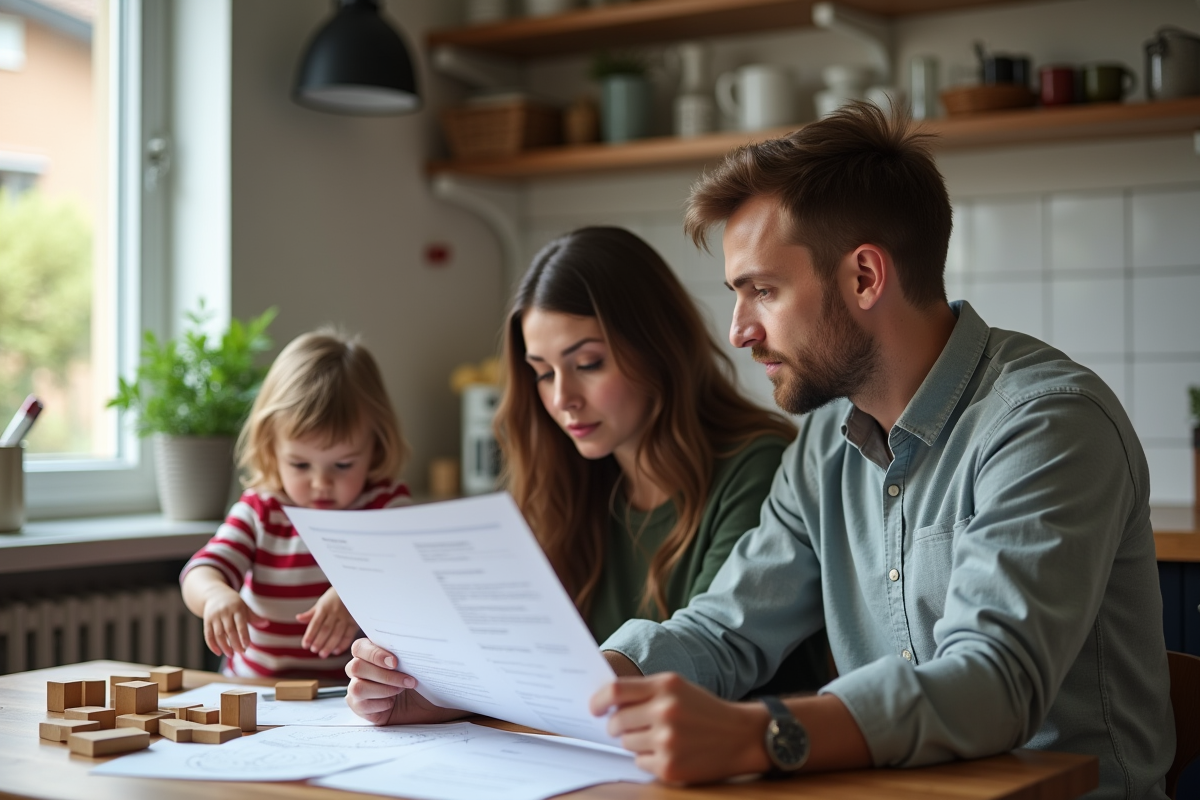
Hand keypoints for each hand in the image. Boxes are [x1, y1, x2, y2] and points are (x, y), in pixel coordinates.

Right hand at [201, 583, 264, 657]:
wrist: (215, 594)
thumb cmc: (234, 603)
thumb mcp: (244, 607)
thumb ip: (254, 616)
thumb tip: (266, 623)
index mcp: (237, 608)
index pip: (241, 624)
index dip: (244, 636)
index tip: (247, 646)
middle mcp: (225, 612)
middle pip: (229, 631)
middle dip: (235, 643)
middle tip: (241, 652)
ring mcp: (214, 617)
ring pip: (218, 634)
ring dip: (224, 646)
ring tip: (231, 655)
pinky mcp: (206, 621)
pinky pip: (208, 635)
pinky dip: (212, 646)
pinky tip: (218, 653)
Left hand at [296, 587, 357, 657]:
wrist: (354, 589)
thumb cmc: (335, 597)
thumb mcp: (322, 602)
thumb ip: (311, 613)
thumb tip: (298, 618)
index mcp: (324, 607)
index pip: (315, 623)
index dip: (310, 635)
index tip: (305, 645)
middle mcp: (335, 612)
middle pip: (326, 629)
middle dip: (319, 641)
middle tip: (314, 651)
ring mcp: (346, 616)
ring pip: (337, 633)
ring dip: (330, 645)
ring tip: (323, 654)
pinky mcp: (355, 621)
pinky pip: (349, 634)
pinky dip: (343, 644)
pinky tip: (336, 651)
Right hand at [345, 638, 469, 725]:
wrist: (426, 705)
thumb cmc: (420, 681)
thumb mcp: (418, 665)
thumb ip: (409, 653)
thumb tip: (419, 642)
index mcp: (370, 653)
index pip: (359, 647)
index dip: (374, 654)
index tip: (395, 662)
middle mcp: (360, 670)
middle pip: (356, 667)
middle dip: (384, 675)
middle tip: (408, 680)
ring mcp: (357, 689)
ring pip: (358, 688)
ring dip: (384, 689)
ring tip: (402, 690)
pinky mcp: (360, 707)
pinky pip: (362, 705)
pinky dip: (381, 704)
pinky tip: (392, 703)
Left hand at [590, 672, 769, 783]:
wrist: (741, 736)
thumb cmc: (704, 709)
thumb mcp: (678, 687)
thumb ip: (645, 691)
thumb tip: (606, 704)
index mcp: (665, 686)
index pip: (615, 691)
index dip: (598, 700)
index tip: (594, 708)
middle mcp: (665, 711)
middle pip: (617, 721)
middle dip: (617, 726)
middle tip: (627, 727)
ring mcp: (667, 741)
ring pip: (626, 744)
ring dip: (634, 742)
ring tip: (658, 737)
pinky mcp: (669, 766)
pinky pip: (639, 762)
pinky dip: (648, 758)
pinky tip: (668, 751)